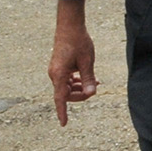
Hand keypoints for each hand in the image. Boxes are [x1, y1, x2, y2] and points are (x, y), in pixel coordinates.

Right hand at [49, 0, 98, 124]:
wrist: (70, 26)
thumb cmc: (79, 42)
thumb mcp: (87, 61)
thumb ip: (88, 78)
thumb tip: (91, 93)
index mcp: (59, 75)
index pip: (60, 98)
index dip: (62, 112)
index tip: (64, 124)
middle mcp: (55, 74)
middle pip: (66, 93)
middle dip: (81, 94)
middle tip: (96, 88)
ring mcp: (56, 70)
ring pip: (67, 87)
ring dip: (80, 87)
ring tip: (95, 82)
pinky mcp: (60, 66)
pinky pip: (68, 79)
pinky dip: (77, 80)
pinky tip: (89, 77)